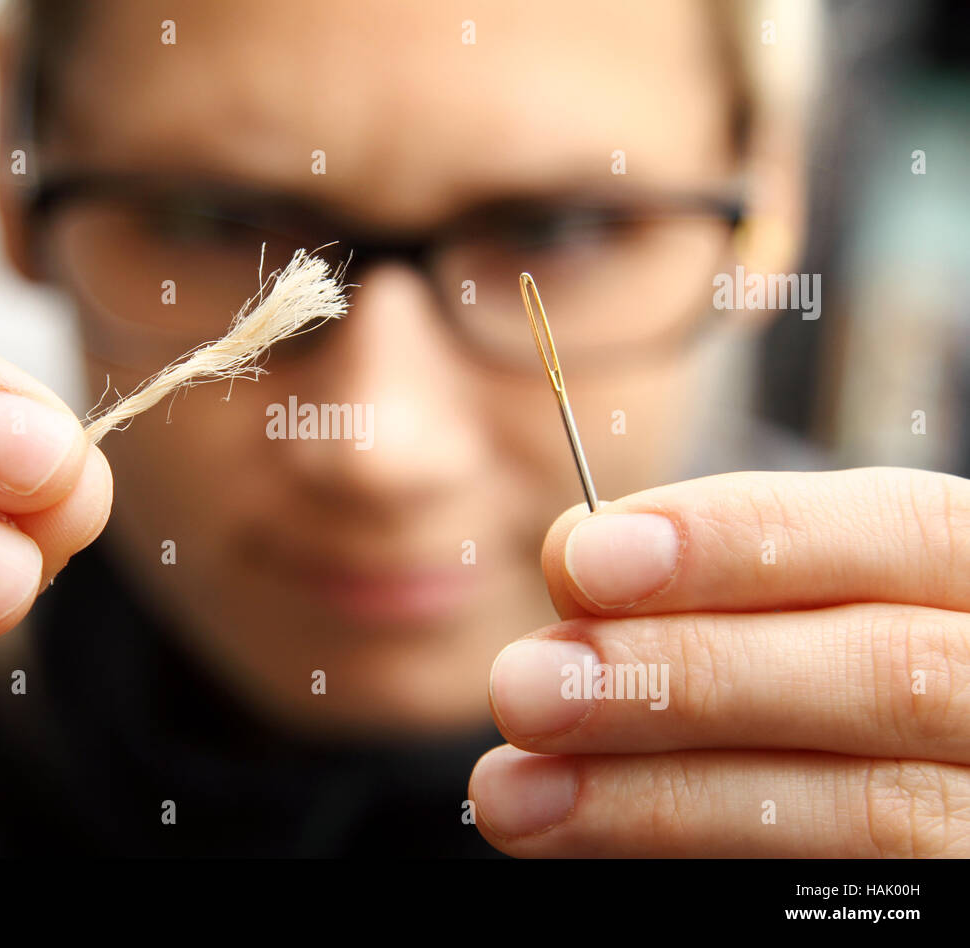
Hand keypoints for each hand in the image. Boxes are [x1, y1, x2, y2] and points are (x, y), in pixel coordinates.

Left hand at [469, 467, 969, 855]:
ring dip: (660, 802)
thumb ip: (722, 581)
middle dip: (685, 675)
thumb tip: (575, 561)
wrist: (928, 779)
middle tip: (523, 688)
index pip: (902, 529)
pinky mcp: (961, 912)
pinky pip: (839, 904)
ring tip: (514, 796)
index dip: (740, 540)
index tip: (581, 559)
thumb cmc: (835, 670)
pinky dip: (704, 873)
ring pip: (870, 815)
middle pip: (889, 677)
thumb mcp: (809, 602)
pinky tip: (592, 854)